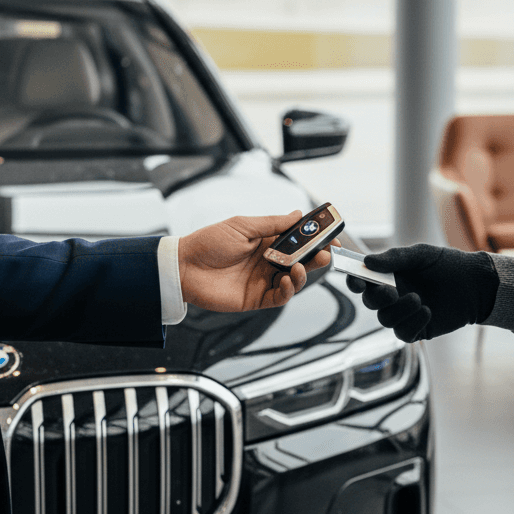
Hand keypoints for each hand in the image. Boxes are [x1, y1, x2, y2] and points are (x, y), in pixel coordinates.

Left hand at [178, 212, 336, 311]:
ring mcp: (262, 280)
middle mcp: (267, 261)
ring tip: (301, 267)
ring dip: (303, 274)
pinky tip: (288, 280)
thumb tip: (297, 214)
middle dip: (315, 257)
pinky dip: (288, 289)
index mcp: (265, 242)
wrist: (183, 266)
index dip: (314, 239)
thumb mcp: (242, 226)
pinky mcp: (255, 298)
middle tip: (325, 254)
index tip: (329, 237)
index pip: (297, 240)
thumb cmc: (207, 243)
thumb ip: (272, 224)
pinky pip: (279, 296)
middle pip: (300, 261)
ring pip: (293, 280)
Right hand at [346, 244, 498, 341]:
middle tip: (392, 291)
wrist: (475, 284)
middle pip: (370, 303)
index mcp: (389, 276)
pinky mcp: (418, 330)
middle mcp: (393, 297)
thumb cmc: (447, 265)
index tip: (357, 280)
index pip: (363, 281)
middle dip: (377, 299)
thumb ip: (394, 257)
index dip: (354, 282)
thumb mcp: (421, 254)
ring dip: (399, 310)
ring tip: (419, 299)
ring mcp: (404, 315)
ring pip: (386, 320)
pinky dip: (412, 323)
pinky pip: (403, 334)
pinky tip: (428, 311)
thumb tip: (368, 262)